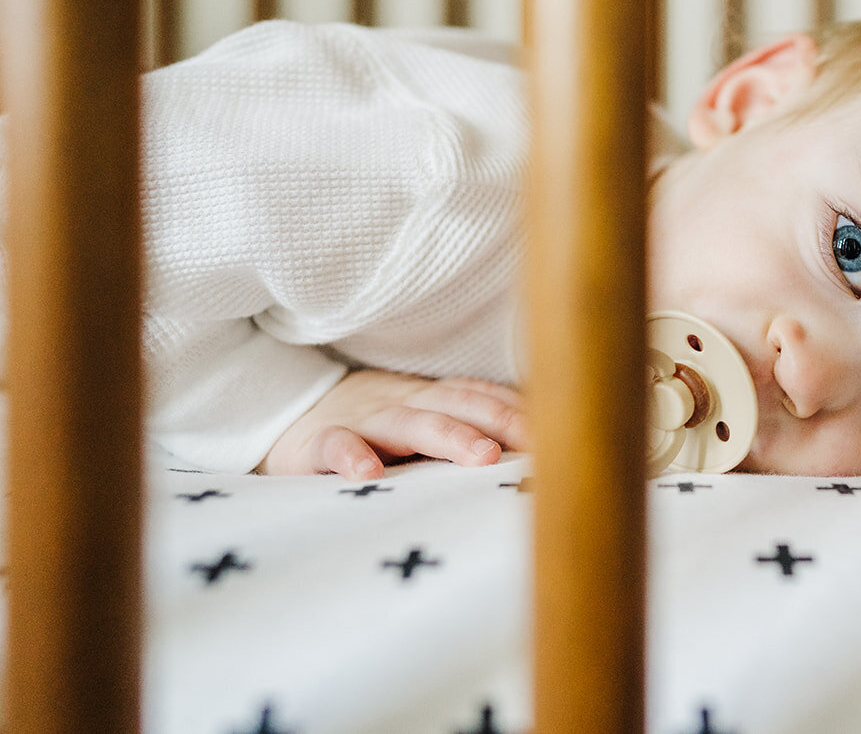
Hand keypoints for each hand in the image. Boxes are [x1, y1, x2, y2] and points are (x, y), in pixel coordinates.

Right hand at [259, 370, 526, 479]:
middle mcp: (404, 404)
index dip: (522, 411)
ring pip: (409, 423)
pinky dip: (351, 456)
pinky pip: (334, 446)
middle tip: (536, 443)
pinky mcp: (315, 445)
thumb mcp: (422, 424)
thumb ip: (467, 431)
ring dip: (448, 436)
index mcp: (433, 399)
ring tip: (481, 456)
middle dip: (501, 421)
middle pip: (459, 405)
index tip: (562, 430)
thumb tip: (535, 454)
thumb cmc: (374, 431)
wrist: (288, 421)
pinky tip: (370, 474)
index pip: (484, 396)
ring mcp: (362, 421)